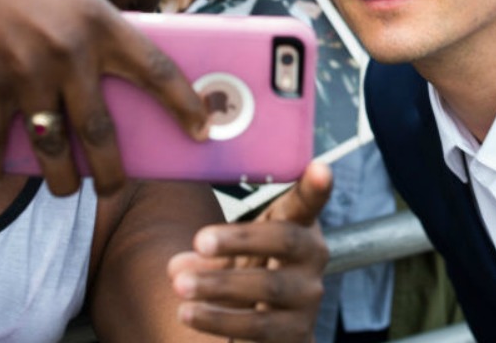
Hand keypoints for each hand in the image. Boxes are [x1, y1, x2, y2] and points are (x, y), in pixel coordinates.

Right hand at [0, 0, 207, 196]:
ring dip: (60, 179)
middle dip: (112, 171)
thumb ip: (96, 29)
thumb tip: (118, 75)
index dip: (184, 106)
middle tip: (115, 188)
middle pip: (101, 132)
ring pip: (53, 147)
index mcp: (101, 23)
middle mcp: (69, 52)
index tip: (201, 131)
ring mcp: (26, 72)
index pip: (158, 71)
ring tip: (65, 190)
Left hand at [168, 161, 332, 340]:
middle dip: (241, 239)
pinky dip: (219, 319)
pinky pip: (258, 328)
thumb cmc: (255, 276)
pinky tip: (191, 314)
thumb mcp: (238, 253)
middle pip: (285, 240)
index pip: (308, 204)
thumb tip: (176, 267)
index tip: (319, 168)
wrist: (278, 333)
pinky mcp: (296, 334)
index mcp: (299, 227)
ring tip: (180, 285)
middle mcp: (312, 259)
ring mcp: (307, 298)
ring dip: (220, 285)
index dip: (315, 187)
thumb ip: (209, 253)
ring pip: (269, 287)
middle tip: (199, 239)